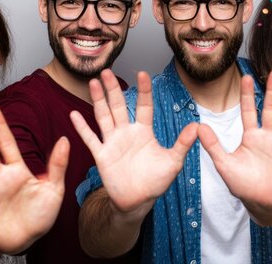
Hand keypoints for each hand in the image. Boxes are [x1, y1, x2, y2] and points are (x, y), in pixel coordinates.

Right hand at [71, 69, 197, 213]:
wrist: (138, 201)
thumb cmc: (156, 181)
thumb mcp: (173, 161)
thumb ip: (182, 144)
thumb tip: (197, 127)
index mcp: (144, 131)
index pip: (144, 106)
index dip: (143, 90)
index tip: (142, 74)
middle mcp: (127, 133)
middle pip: (119, 105)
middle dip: (113, 88)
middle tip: (107, 71)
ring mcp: (113, 142)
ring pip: (104, 116)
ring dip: (98, 100)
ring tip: (93, 82)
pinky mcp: (102, 155)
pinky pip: (90, 139)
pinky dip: (82, 127)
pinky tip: (74, 114)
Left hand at [198, 70, 271, 223]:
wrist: (259, 201)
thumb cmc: (241, 183)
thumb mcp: (224, 164)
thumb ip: (213, 145)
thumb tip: (198, 127)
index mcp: (250, 136)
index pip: (249, 111)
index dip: (247, 95)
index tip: (246, 76)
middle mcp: (266, 136)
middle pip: (271, 109)